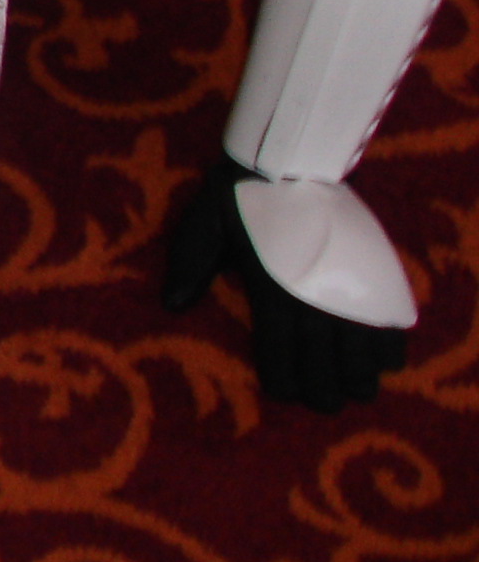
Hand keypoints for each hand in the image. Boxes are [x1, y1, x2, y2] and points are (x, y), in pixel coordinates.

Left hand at [163, 158, 407, 411]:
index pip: (277, 350)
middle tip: (327, 404)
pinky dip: (391, 345)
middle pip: (323, 361)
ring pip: (361, 350)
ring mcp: (347, 286)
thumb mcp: (204, 222)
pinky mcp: (374, 274)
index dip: (282, 378)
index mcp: (269, 289)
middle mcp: (311, 297)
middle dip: (324, 389)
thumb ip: (189, 262)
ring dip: (360, 376)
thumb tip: (171, 305)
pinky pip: (390, 320)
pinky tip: (386, 361)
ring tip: (358, 391)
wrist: (291, 158)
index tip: (285, 394)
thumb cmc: (242, 192)